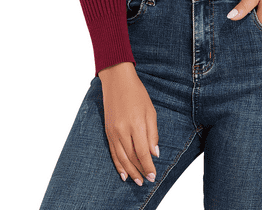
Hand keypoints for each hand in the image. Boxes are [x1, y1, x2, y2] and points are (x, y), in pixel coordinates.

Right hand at [98, 62, 159, 186]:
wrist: (117, 81)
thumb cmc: (137, 93)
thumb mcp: (150, 111)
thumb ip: (152, 133)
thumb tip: (155, 153)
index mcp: (136, 125)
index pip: (142, 153)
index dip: (148, 166)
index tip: (153, 175)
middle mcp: (123, 131)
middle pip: (131, 157)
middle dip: (140, 171)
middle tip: (146, 181)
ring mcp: (113, 132)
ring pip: (121, 157)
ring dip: (129, 171)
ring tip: (136, 181)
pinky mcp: (107, 131)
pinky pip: (112, 152)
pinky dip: (118, 164)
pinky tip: (123, 172)